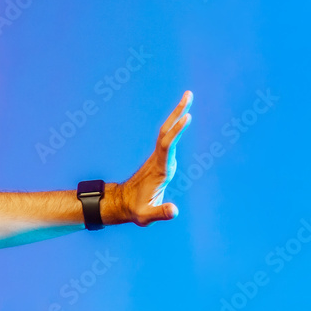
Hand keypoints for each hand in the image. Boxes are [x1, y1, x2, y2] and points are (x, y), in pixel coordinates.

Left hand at [115, 90, 192, 226]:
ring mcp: (157, 158)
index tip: (185, 117)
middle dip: (177, 113)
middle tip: (188, 94)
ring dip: (177, 114)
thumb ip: (160, 213)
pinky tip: (182, 116)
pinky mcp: (159, 159)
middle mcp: (158, 160)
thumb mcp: (146, 216)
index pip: (167, 147)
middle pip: (166, 132)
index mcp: (159, 170)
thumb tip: (174, 210)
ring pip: (166, 132)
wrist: (122, 204)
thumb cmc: (135, 210)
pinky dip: (175, 125)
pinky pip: (167, 137)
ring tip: (188, 97)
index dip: (176, 132)